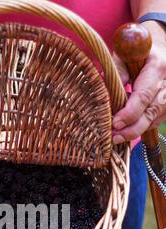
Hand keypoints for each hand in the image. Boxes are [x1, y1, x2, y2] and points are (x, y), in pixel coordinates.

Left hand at [113, 21, 165, 142]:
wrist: (159, 52)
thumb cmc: (137, 54)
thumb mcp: (125, 55)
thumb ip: (117, 71)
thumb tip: (108, 92)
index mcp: (157, 67)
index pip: (144, 96)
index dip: (129, 113)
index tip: (114, 123)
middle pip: (151, 113)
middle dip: (131, 129)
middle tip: (114, 137)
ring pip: (153, 120)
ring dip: (134, 131)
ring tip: (116, 137)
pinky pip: (155, 121)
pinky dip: (140, 128)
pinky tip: (126, 131)